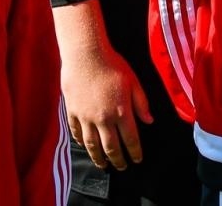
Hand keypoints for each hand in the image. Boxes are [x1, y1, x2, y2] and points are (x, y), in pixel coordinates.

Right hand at [57, 9, 152, 170]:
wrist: (86, 54)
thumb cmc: (113, 65)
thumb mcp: (134, 81)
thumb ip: (141, 103)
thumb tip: (149, 121)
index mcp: (121, 112)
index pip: (130, 139)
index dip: (134, 152)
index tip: (137, 160)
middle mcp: (103, 119)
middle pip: (111, 147)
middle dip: (118, 160)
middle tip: (122, 168)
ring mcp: (86, 118)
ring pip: (92, 145)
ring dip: (98, 158)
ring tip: (103, 165)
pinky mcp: (72, 112)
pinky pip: (76, 132)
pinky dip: (81, 142)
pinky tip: (85, 146)